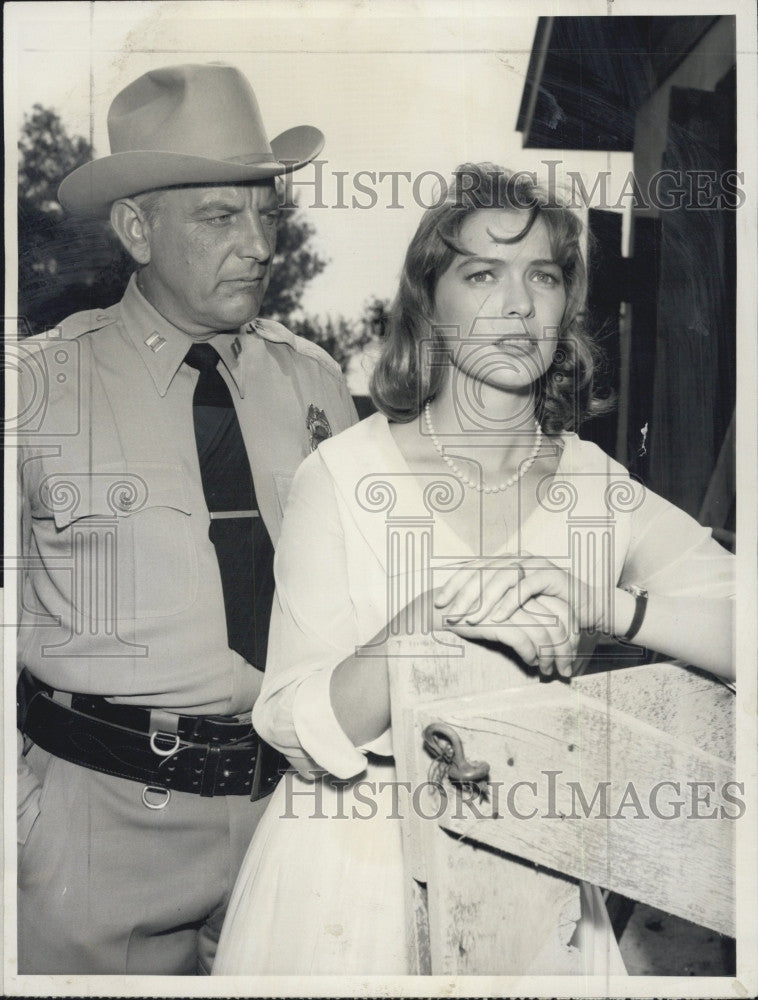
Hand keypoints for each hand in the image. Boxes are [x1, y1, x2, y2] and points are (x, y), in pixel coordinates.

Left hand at [435, 553, 611, 635]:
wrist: (583, 607)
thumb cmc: (544, 608)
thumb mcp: (512, 605)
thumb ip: (489, 603)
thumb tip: (456, 611)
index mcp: (502, 562)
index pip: (472, 568)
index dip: (453, 584)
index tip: (438, 603)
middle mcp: (515, 558)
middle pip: (482, 571)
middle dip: (463, 594)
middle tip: (451, 614)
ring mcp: (533, 564)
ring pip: (501, 578)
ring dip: (483, 600)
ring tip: (471, 619)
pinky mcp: (549, 575)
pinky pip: (524, 587)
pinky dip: (509, 603)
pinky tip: (497, 617)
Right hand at [444, 593, 579, 676]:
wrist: (445, 609)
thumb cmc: (478, 611)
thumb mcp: (508, 609)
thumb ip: (529, 615)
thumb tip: (552, 639)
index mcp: (530, 589)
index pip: (564, 611)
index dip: (572, 635)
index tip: (572, 654)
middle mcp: (524, 596)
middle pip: (559, 625)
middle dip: (566, 651)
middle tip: (566, 670)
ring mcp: (511, 608)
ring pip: (544, 636)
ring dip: (551, 659)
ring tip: (550, 672)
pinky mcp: (498, 620)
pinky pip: (524, 642)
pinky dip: (531, 656)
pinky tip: (531, 664)